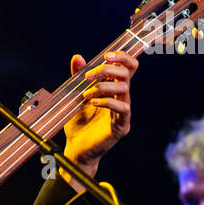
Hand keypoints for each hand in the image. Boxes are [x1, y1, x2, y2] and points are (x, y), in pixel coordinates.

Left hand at [62, 51, 136, 177]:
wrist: (76, 149)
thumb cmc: (78, 123)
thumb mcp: (75, 96)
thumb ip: (77, 77)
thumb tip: (77, 57)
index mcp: (114, 89)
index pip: (128, 68)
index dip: (122, 58)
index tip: (106, 56)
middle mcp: (121, 98)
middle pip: (126, 75)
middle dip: (107, 70)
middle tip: (88, 76)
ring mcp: (123, 112)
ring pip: (125, 90)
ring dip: (103, 87)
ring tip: (86, 94)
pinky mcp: (121, 126)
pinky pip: (122, 109)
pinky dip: (107, 102)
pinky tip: (92, 102)